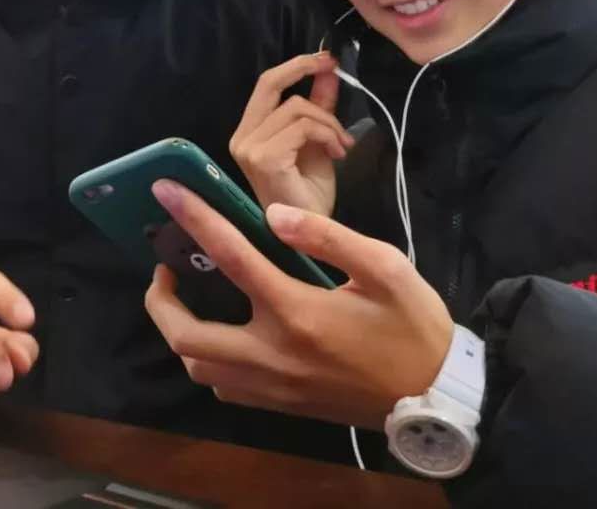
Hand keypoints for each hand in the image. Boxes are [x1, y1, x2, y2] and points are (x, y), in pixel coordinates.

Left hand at [145, 180, 452, 430]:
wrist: (436, 397)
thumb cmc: (413, 325)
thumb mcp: (385, 267)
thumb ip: (326, 236)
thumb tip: (273, 212)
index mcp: (297, 310)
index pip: (229, 256)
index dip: (193, 217)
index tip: (166, 191)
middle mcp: (273, 353)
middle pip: (187, 333)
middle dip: (161, 297)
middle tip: (167, 265)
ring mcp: (273, 386)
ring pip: (198, 365)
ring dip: (179, 329)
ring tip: (187, 296)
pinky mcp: (281, 405)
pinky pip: (223, 386)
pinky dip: (207, 358)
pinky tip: (223, 333)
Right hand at [230, 53, 353, 216]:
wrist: (311, 237)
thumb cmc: (309, 195)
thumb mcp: (318, 139)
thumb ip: (320, 105)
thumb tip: (328, 69)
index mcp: (250, 132)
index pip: (267, 84)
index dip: (297, 65)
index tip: (326, 59)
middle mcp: (242, 137)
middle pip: (270, 82)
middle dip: (303, 67)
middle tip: (331, 66)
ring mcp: (249, 148)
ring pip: (296, 107)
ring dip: (329, 121)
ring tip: (342, 145)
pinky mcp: (264, 159)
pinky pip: (303, 127)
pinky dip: (327, 134)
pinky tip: (337, 153)